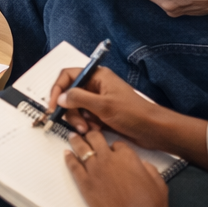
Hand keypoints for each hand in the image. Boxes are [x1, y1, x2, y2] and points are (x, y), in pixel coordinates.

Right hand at [47, 66, 207, 166]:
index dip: (57, 89)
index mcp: (98, 76)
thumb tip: (60, 98)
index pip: (68, 76)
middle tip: (77, 125)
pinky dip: (86, 125)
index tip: (53, 106)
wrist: (154, 130)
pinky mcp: (102, 114)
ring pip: (77, 108)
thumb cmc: (133, 113)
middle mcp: (96, 86)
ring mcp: (99, 100)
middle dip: (70, 111)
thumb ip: (78, 99)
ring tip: (88, 130)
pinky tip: (94, 131)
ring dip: (78, 120)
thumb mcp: (103, 105)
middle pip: (70, 94)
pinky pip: (85, 117)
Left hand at [65, 128, 174, 206]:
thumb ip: (150, 170)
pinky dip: (69, 158)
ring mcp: (95, 170)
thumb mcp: (159, 184)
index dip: (115, 146)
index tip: (113, 148)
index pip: (118, 144)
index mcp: (128, 157)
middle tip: (88, 133)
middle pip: (96, 139)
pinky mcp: (84, 183)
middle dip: (92, 134)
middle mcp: (109, 159)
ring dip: (77, 140)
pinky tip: (66, 154)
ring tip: (72, 135)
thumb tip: (143, 165)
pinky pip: (73, 166)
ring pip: (82, 148)